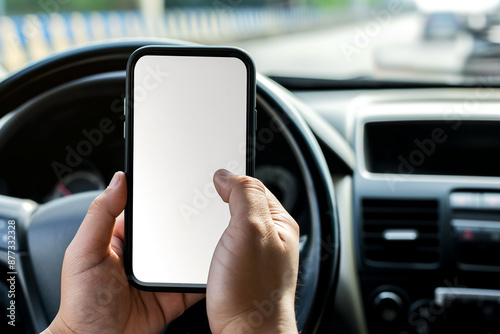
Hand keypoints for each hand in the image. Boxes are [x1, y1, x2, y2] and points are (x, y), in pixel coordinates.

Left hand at [43, 172, 203, 333]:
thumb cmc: (83, 304)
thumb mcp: (84, 253)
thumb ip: (99, 216)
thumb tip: (118, 180)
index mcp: (124, 237)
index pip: (148, 208)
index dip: (164, 195)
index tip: (184, 180)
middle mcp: (146, 253)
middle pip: (174, 228)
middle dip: (191, 219)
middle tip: (210, 206)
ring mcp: (162, 273)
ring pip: (189, 251)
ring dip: (202, 244)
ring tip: (218, 232)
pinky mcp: (175, 293)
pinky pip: (196, 279)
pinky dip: (209, 272)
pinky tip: (218, 263)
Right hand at [207, 169, 299, 333]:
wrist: (245, 333)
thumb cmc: (253, 291)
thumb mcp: (251, 229)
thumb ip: (244, 194)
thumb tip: (228, 175)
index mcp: (279, 222)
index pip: (254, 185)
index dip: (232, 180)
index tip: (213, 183)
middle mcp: (270, 237)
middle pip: (242, 205)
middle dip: (221, 202)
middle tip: (205, 207)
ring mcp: (254, 254)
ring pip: (230, 225)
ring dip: (214, 223)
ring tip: (204, 228)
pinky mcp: (239, 269)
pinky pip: (224, 244)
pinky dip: (212, 242)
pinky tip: (206, 249)